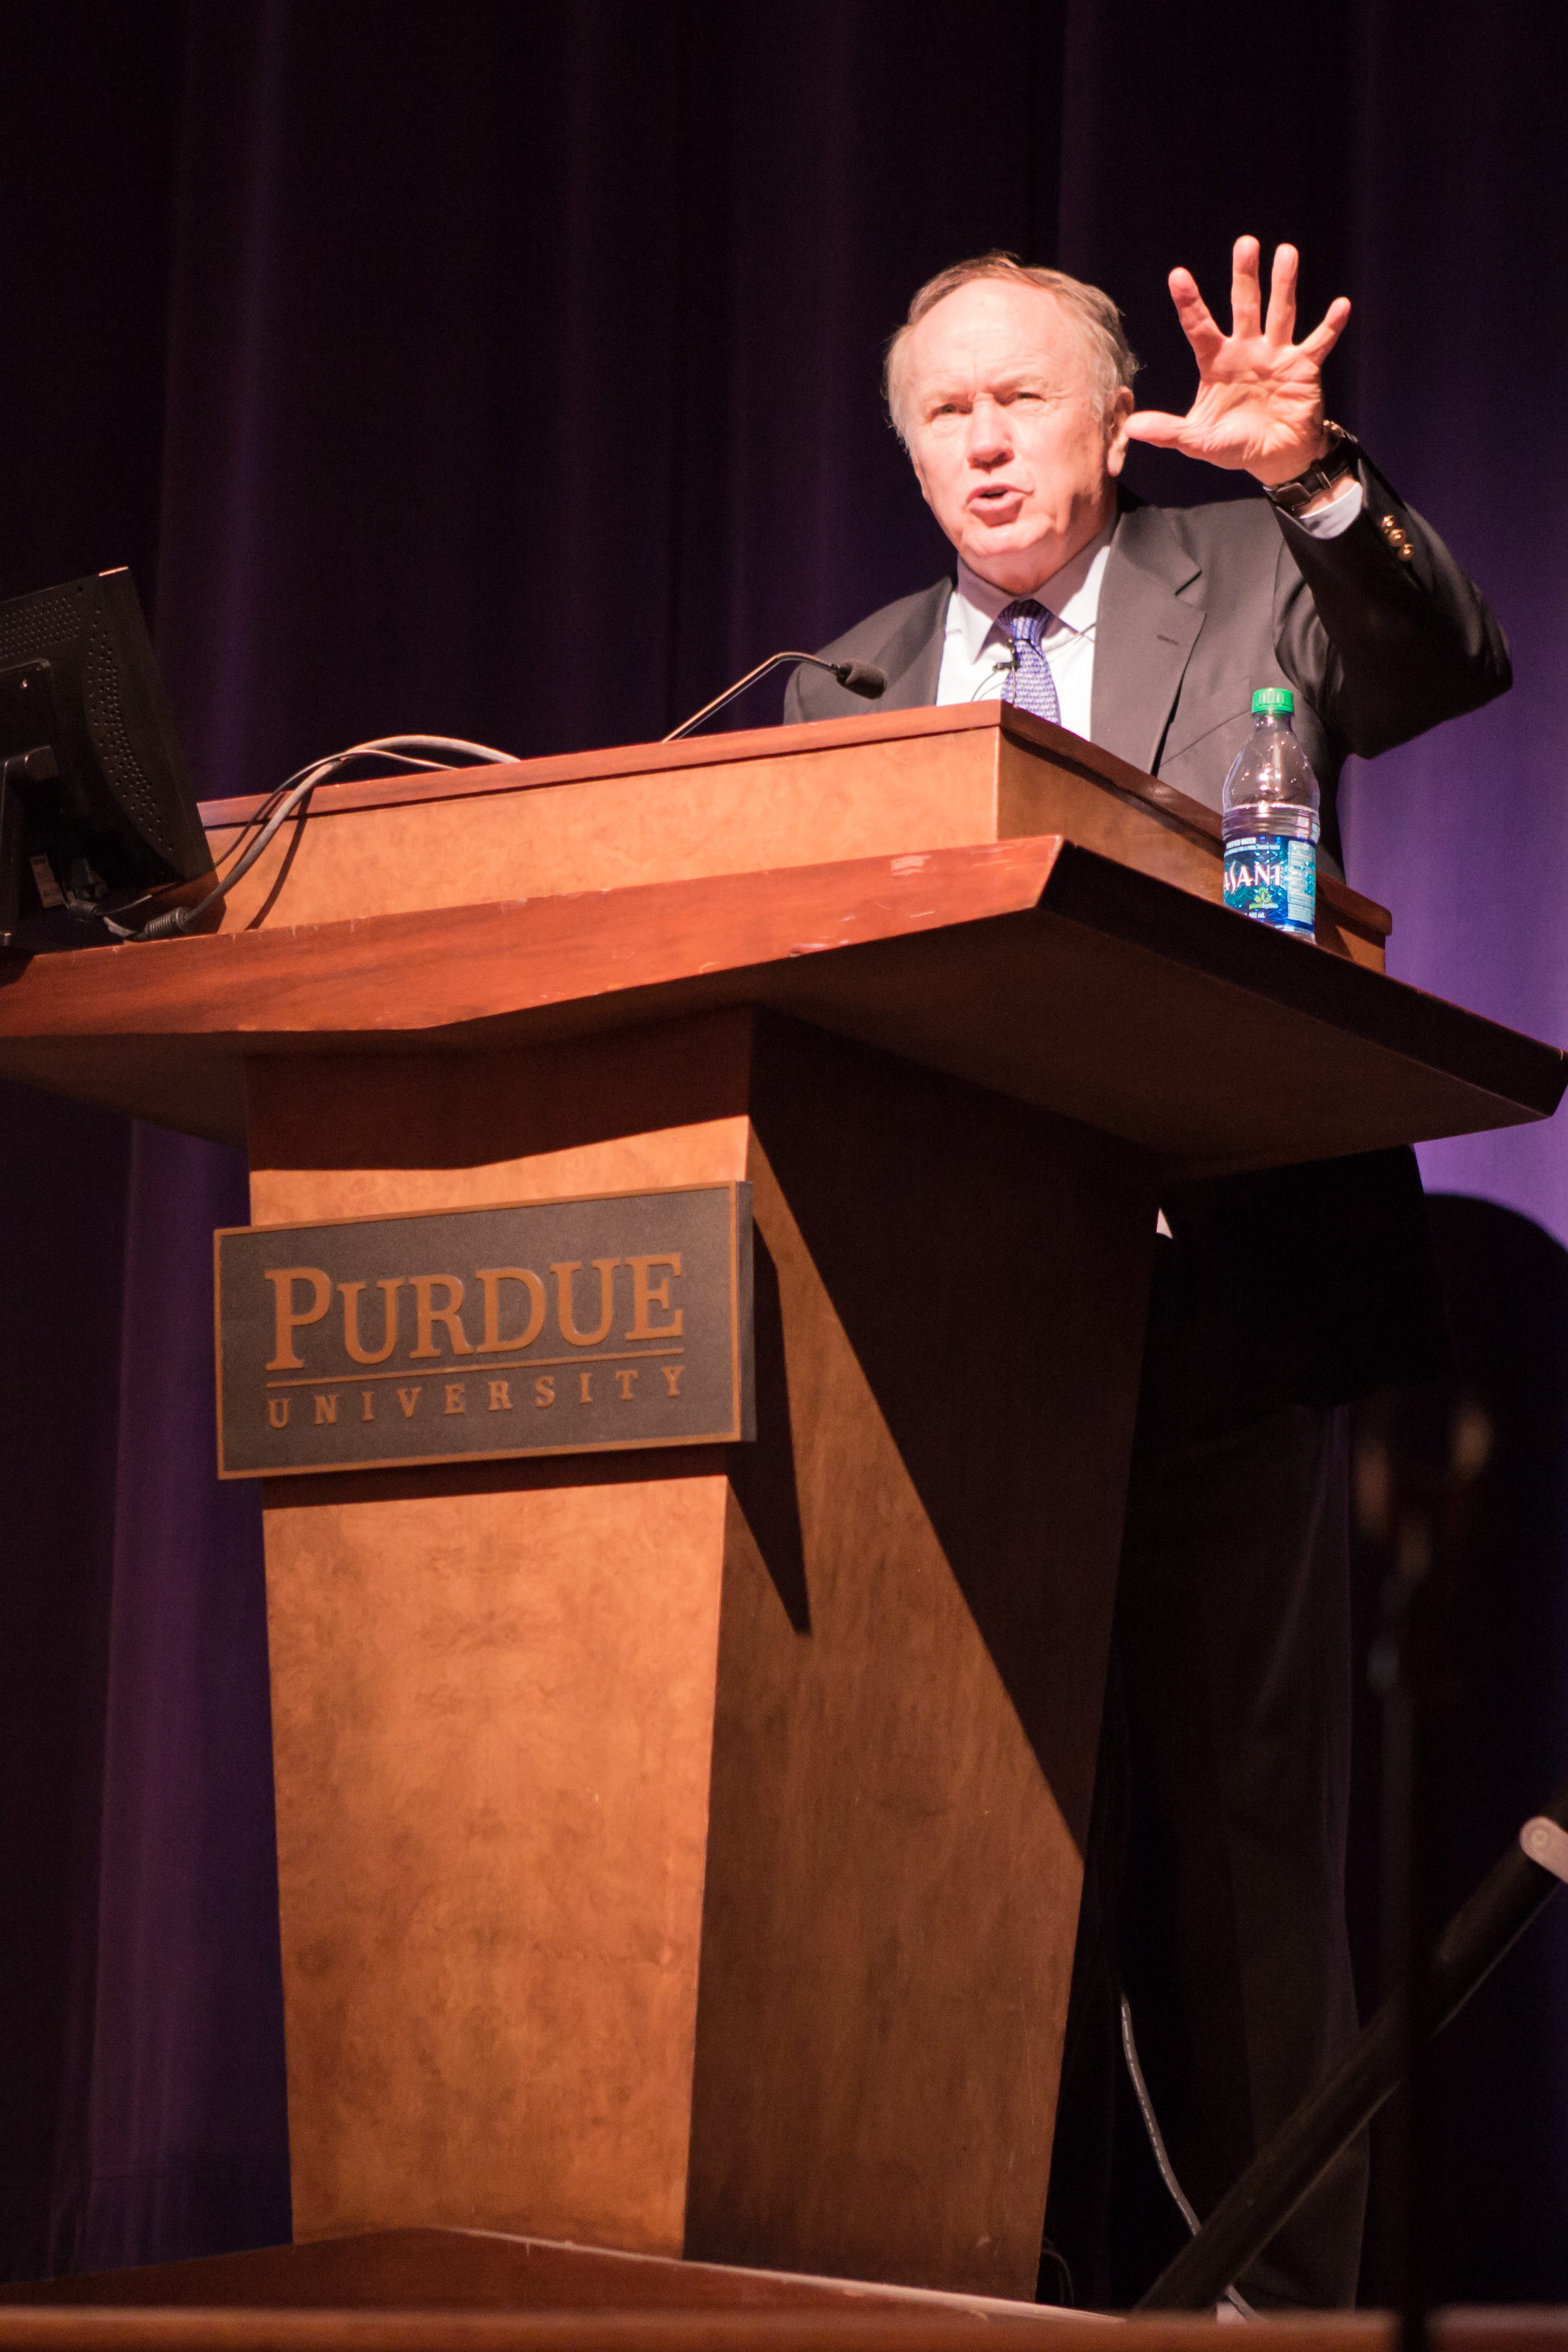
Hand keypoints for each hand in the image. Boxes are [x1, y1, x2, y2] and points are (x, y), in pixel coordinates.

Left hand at [1125, 236, 1350, 487]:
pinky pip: (1319, 343)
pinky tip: (1342, 305)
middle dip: (1245, 276)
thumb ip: (1168, 432)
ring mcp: (1277, 355)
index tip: (1178, 275)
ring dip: (1284, 284)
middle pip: (1244, 306)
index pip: (1199, 327)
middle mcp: (1247, 350)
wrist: (1274, 457)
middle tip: (1245, 243)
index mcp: (1217, 362)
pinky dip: (1330, 326)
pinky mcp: (1304, 368)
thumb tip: (1131, 428)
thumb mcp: (1197, 440)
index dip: (1190, 303)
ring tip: (1286, 253)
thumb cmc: (1234, 443)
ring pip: (1281, 313)